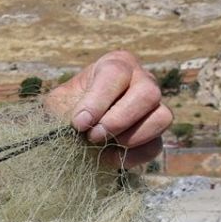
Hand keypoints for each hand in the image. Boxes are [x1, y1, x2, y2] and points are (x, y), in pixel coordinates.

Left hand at [47, 50, 172, 166]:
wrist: (76, 132)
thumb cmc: (68, 108)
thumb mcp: (59, 102)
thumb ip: (63, 108)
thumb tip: (79, 122)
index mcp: (116, 65)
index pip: (116, 74)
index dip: (97, 101)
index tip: (79, 123)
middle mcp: (142, 80)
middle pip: (148, 94)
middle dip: (118, 120)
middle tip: (93, 136)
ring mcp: (155, 106)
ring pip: (162, 118)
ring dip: (130, 137)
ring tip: (102, 144)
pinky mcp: (155, 133)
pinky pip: (156, 145)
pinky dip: (132, 156)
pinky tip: (109, 156)